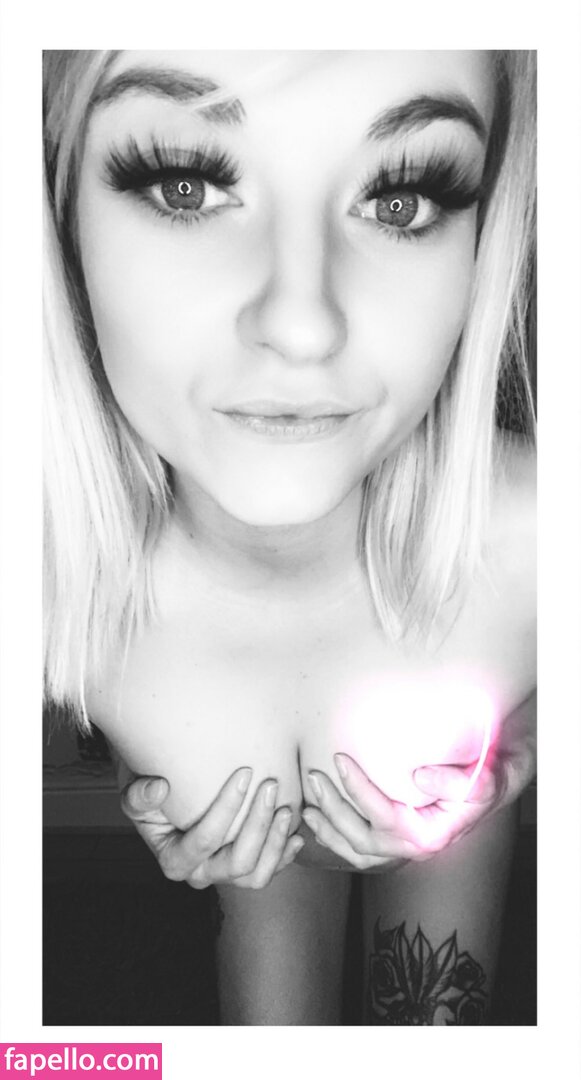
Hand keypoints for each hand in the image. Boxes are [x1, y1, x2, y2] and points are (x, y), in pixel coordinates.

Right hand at [119, 763, 303, 889]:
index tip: (245, 772)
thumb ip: (139, 795)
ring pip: (256, 875)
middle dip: (258, 825)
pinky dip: (284, 856)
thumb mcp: (134, 791)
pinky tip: (298, 836)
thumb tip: (159, 788)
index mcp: (174, 860)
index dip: (227, 808)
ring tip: (287, 810)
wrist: (163, 791)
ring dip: (275, 844)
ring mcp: (224, 873)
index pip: (205, 840)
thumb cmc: (150, 788)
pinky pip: (268, 871)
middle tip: (271, 787)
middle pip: (238, 863)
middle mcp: (201, 873)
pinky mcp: (243, 867)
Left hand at [302, 691, 535, 869]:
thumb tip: (419, 777)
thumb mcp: (482, 777)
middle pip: (362, 839)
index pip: (385, 817)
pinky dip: (334, 838)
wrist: (492, 781)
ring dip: (328, 829)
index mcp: (430, 835)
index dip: (358, 789)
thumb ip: (457, 779)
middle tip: (313, 776)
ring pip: (355, 851)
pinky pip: (358, 849)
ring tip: (306, 804)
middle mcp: (413, 848)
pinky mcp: (393, 840)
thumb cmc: (484, 777)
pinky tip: (316, 820)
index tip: (340, 758)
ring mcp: (401, 848)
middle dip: (333, 809)